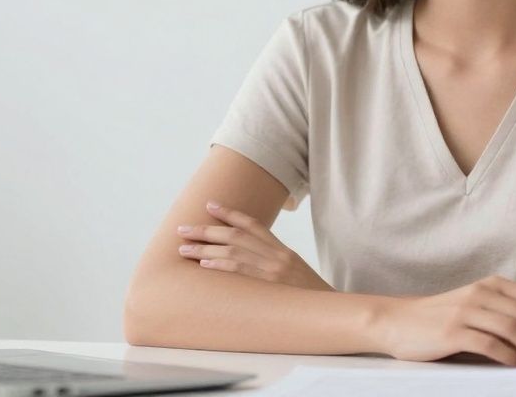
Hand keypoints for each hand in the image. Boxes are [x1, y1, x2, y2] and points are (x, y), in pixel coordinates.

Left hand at [175, 201, 333, 291]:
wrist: (332, 310)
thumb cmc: (310, 296)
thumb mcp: (295, 272)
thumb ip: (274, 262)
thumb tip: (247, 259)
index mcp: (283, 250)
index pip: (252, 224)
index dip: (229, 213)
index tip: (209, 205)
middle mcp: (277, 255)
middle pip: (235, 235)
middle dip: (206, 230)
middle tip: (183, 228)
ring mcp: (274, 270)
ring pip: (233, 251)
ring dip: (205, 248)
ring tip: (184, 248)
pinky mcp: (271, 285)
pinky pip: (241, 271)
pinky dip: (220, 265)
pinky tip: (204, 264)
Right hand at [374, 275, 515, 366]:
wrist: (399, 321)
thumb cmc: (442, 318)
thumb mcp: (477, 305)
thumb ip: (505, 312)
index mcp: (493, 285)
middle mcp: (482, 293)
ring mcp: (467, 311)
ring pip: (515, 329)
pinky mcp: (453, 331)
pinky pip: (490, 344)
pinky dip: (511, 357)